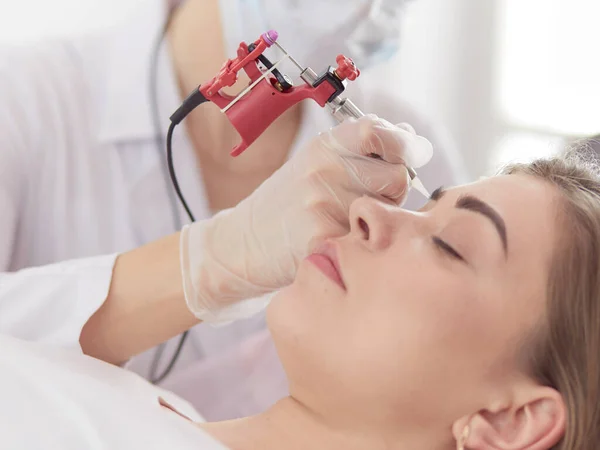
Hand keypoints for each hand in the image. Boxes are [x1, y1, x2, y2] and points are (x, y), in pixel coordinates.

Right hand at [180, 115, 432, 322]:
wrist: (241, 243)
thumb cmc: (287, 204)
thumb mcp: (316, 163)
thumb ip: (361, 151)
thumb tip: (414, 141)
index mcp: (324, 146)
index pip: (380, 132)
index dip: (405, 146)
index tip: (410, 157)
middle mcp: (324, 169)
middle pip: (398, 176)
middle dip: (395, 190)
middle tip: (369, 200)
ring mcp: (323, 204)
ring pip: (388, 211)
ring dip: (379, 218)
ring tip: (349, 222)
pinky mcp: (323, 238)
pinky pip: (369, 238)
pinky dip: (363, 243)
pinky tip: (341, 243)